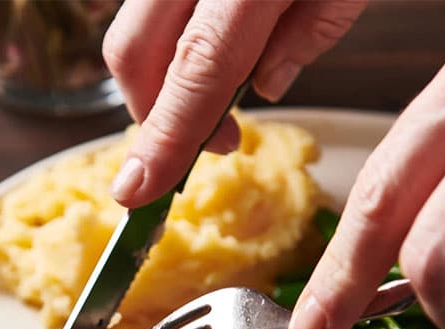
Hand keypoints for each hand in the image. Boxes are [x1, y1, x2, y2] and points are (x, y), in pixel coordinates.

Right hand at [102, 0, 365, 206]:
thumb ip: (311, 31)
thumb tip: (264, 85)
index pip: (196, 71)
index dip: (165, 138)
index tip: (138, 193)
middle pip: (134, 52)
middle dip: (154, 114)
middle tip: (211, 143)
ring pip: (133, 28)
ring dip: (161, 76)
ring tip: (222, 94)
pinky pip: (151, 4)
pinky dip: (171, 38)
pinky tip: (218, 44)